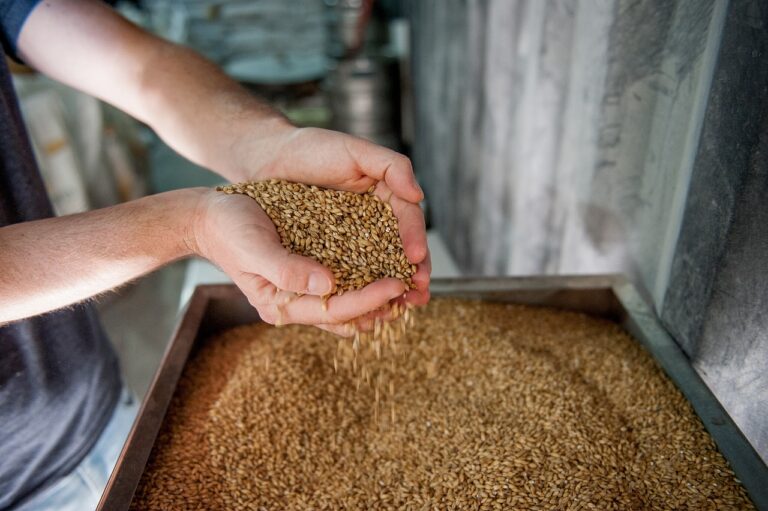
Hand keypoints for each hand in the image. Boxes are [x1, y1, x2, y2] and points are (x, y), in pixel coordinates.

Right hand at [191, 190, 408, 334]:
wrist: (212, 216)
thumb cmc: (229, 228)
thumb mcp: (254, 246)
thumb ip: (287, 269)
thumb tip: (328, 284)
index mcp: (281, 304)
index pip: (333, 310)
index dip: (367, 299)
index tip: (397, 285)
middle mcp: (296, 303)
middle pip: (348, 314)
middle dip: (383, 305)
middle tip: (416, 292)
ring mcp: (304, 290)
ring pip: (350, 302)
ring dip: (381, 296)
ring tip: (413, 286)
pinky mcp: (310, 274)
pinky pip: (345, 283)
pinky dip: (368, 279)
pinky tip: (391, 267)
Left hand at [232, 125, 430, 306]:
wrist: (268, 158)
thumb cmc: (311, 148)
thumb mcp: (354, 149)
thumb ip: (390, 165)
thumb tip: (418, 195)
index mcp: (386, 195)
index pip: (408, 219)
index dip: (415, 239)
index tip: (416, 258)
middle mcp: (374, 220)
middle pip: (400, 249)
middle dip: (412, 273)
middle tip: (419, 293)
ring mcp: (353, 238)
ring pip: (378, 266)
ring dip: (392, 289)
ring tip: (401, 308)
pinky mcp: (331, 253)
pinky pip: (350, 274)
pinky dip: (361, 291)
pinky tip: (368, 310)